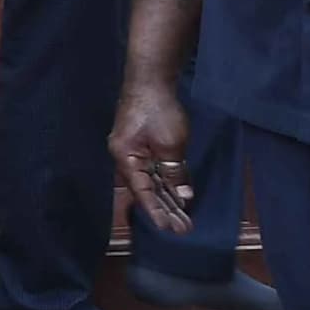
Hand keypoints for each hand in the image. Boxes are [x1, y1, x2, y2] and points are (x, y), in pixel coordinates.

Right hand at [113, 72, 195, 229]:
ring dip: (168, 198)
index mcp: (126, 158)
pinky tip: (179, 195)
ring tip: (184, 218)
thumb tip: (183, 196)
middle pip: (146, 189)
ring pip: (152, 180)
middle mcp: (127, 158)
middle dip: (165, 209)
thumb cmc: (157, 110)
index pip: (142, 192)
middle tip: (183, 229)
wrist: (151, 80)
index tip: (170, 229)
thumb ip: (175, 172)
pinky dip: (168, 182)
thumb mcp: (171, 145)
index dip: (156, 211)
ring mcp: (135, 150)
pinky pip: (156, 169)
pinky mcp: (144, 143)